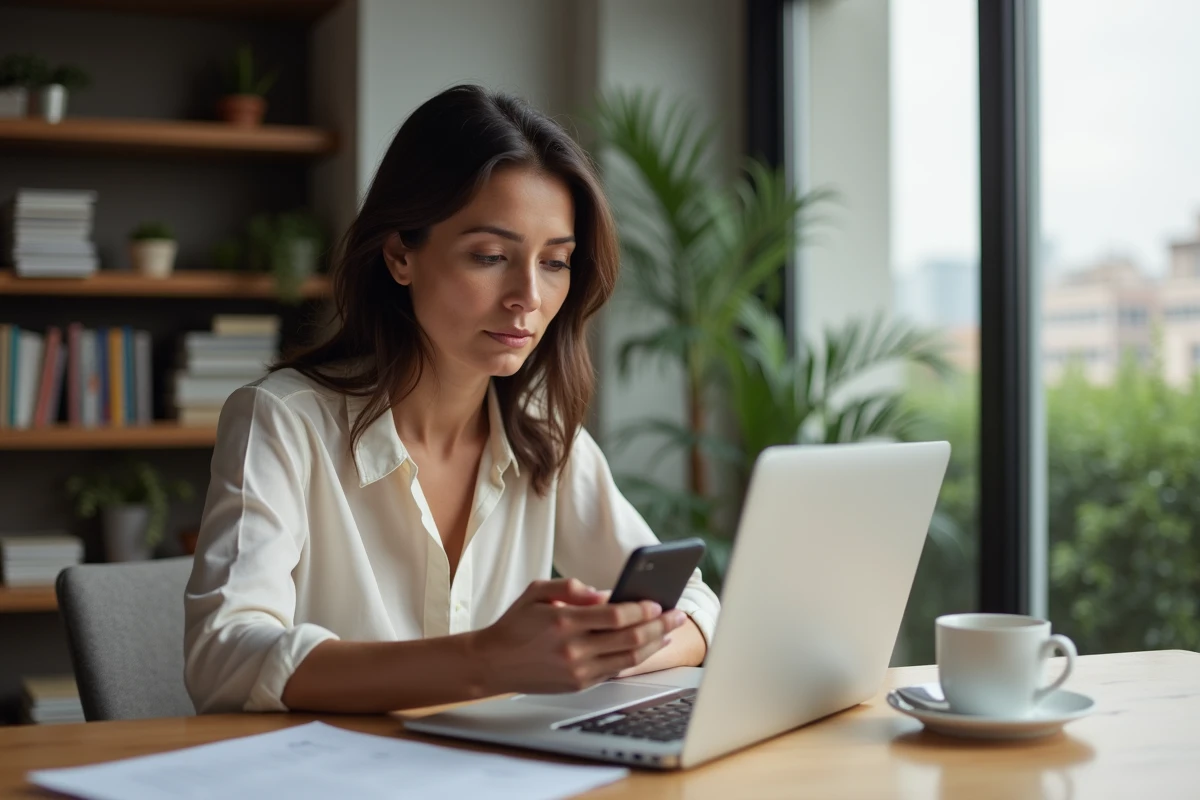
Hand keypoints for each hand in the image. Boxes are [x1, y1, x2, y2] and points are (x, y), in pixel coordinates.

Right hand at [470, 578, 688, 694]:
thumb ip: (571, 588)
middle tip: (676, 613)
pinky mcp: (579, 685)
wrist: (492, 663)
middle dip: (658, 625)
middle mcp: (573, 650)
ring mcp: (577, 671)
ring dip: (654, 644)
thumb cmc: (515, 624)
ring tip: (669, 630)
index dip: (641, 609)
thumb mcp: (536, 592)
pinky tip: (648, 647)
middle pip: (629, 639)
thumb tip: (604, 594)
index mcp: (563, 623)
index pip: (615, 616)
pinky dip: (637, 659)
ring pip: (628, 659)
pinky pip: (616, 671)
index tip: (657, 601)